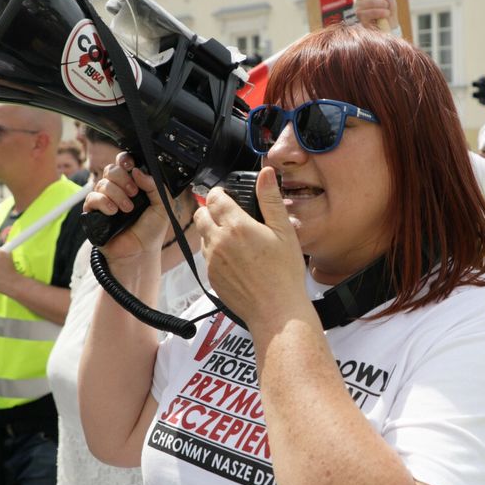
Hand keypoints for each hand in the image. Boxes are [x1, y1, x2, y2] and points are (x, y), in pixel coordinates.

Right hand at [83, 153, 173, 262]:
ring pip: (102, 183)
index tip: (131, 167)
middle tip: (134, 194)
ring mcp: (104, 200)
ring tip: (127, 209)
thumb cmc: (150, 231)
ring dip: (117, 194)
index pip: (124, 163)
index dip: (125, 160)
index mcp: (133, 184)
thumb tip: (139, 171)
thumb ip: (155, 186)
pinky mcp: (94, 212)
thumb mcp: (162, 206)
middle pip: (111, 169)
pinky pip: (92, 198)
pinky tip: (113, 212)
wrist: (139, 253)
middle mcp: (117, 189)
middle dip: (123, 179)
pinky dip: (103, 202)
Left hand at [196, 166, 308, 333]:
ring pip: (202, 236)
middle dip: (211, 210)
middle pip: (200, 214)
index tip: (228, 195)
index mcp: (236, 226)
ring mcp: (212, 260)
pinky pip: (207, 256)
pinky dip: (216, 251)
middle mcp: (218, 241)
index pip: (214, 198)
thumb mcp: (284, 231)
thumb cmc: (283, 274)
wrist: (275, 311)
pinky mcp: (211, 276)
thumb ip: (270, 199)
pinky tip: (236, 258)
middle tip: (229, 215)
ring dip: (213, 231)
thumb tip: (265, 174)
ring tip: (236, 238)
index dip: (219, 193)